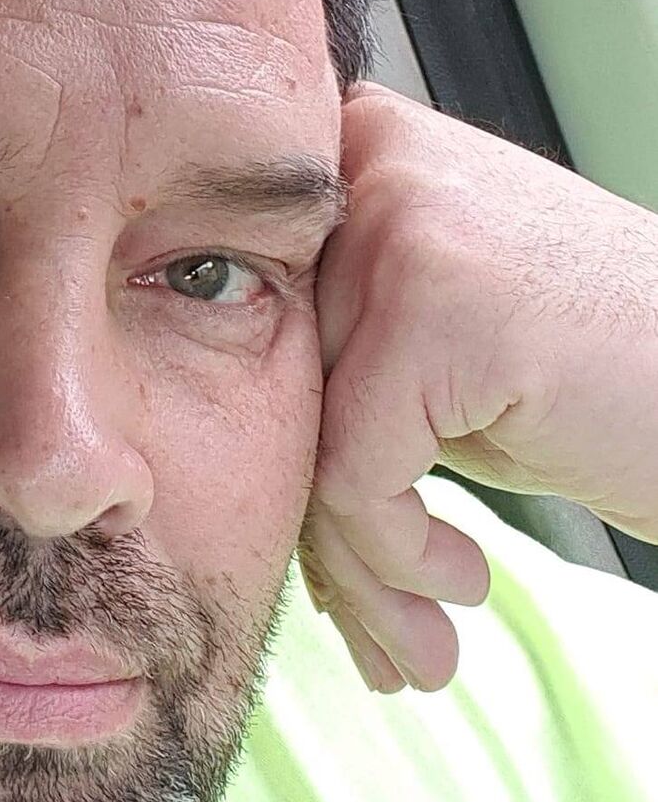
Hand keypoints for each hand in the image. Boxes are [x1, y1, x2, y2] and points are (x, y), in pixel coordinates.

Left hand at [302, 83, 657, 693]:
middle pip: (280, 392)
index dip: (282, 461)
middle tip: (370, 626)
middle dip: (320, 533)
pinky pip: (353, 478)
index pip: (257, 335)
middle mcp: (369, 165)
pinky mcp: (430, 307)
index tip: (325, 559)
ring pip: (307, 445)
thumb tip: (203, 457)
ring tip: (411, 645)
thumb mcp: (434, 354)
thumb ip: (325, 366)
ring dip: (356, 571)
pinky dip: (400, 558)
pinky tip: (463, 584)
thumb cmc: (598, 379)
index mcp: (358, 156)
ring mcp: (400, 225)